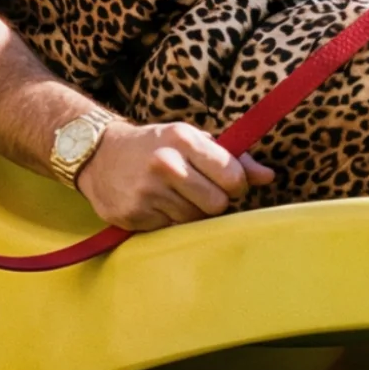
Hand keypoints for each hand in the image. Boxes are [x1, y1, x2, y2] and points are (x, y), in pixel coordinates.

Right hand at [75, 119, 274, 230]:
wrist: (99, 154)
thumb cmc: (156, 145)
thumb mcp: (191, 140)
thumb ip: (232, 158)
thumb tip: (269, 177)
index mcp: (184, 139)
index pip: (232, 176)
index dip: (236, 185)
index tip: (227, 184)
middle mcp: (165, 163)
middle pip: (217, 204)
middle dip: (213, 202)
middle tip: (198, 191)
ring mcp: (147, 191)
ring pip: (194, 220)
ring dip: (189, 212)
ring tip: (173, 195)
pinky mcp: (133, 214)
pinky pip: (169, 229)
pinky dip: (167, 220)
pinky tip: (155, 204)